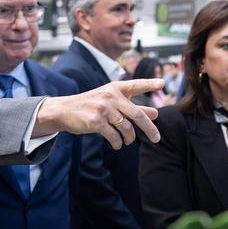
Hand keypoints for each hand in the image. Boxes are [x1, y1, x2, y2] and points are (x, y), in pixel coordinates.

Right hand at [35, 78, 163, 147]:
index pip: (136, 85)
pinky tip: (117, 144)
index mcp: (116, 88)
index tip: (162, 83)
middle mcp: (111, 96)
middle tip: (156, 139)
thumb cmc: (92, 106)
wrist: (64, 110)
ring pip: (126, 128)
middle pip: (137, 115)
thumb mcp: (112, 103)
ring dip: (129, 138)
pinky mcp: (96, 121)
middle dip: (149, 129)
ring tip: (127, 141)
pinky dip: (118, 143)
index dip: (149, 84)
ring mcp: (103, 108)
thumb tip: (156, 113)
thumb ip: (134, 108)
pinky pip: (114, 136)